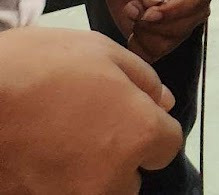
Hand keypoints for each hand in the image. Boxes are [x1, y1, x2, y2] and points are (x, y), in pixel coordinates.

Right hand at [0, 27, 183, 193]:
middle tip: (84, 127)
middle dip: (117, 156)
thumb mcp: (100, 51)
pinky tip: (36, 156)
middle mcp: (111, 178)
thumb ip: (142, 79)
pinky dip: (51, 183)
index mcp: (138, 134)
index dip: (149, 126)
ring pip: (97, 193)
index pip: (167, 145)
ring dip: (86, 176)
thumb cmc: (36, 66)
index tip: (125, 114)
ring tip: (57, 144)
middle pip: (132, 177)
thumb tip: (162, 102)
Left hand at [107, 0, 217, 61]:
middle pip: (179, 29)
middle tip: (132, 6)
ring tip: (133, 11)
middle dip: (150, 22)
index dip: (171, 12)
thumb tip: (157, 3)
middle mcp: (196, 10)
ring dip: (141, 31)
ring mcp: (181, 27)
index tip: (148, 11)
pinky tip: (133, 28)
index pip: (195, 5)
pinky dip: (137, 45)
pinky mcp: (163, 41)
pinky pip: (152, 54)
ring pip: (164, 44)